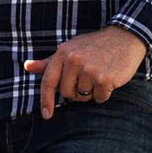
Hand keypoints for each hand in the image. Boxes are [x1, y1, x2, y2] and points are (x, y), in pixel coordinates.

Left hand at [24, 28, 148, 118]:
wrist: (124, 37)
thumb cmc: (94, 46)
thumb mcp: (70, 49)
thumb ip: (49, 62)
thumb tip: (27, 67)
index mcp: (63, 53)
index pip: (48, 81)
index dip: (46, 100)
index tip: (46, 115)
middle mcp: (74, 61)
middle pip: (67, 93)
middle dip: (76, 92)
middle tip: (87, 78)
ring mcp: (89, 70)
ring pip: (83, 97)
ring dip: (91, 92)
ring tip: (98, 75)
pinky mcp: (104, 78)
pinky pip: (99, 98)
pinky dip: (103, 93)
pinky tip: (109, 79)